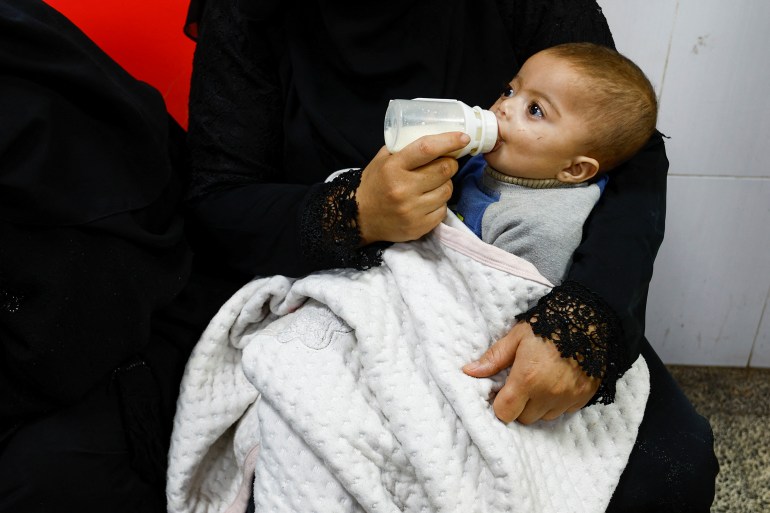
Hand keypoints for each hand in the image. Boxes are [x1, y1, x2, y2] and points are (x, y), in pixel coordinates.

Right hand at [356, 132, 469, 244]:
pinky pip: (443, 210)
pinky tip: (428, 201)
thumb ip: (404, 147)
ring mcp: (412, 210)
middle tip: (446, 163)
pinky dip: (440, 203)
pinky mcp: (419, 227)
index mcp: (393, 167)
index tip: (463, 138)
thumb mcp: (382, 160)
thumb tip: (434, 136)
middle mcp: (403, 188)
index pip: (427, 149)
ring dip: (445, 184)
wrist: (359, 218)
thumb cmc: (374, 184)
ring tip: (433, 184)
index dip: (449, 141)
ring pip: (447, 190)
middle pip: (444, 170)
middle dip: (450, 163)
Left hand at [462, 321, 599, 424]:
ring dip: (539, 405)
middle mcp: (548, 394)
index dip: (500, 404)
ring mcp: (568, 398)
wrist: (589, 318)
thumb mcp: (516, 337)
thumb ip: (493, 358)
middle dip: (519, 405)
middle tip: (521, 384)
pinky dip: (558, 402)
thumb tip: (468, 372)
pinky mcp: (584, 398)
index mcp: (527, 379)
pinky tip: (558, 382)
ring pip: (545, 417)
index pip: (505, 412)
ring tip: (541, 381)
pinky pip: (564, 411)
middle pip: (525, 418)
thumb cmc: (548, 325)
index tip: (502, 391)